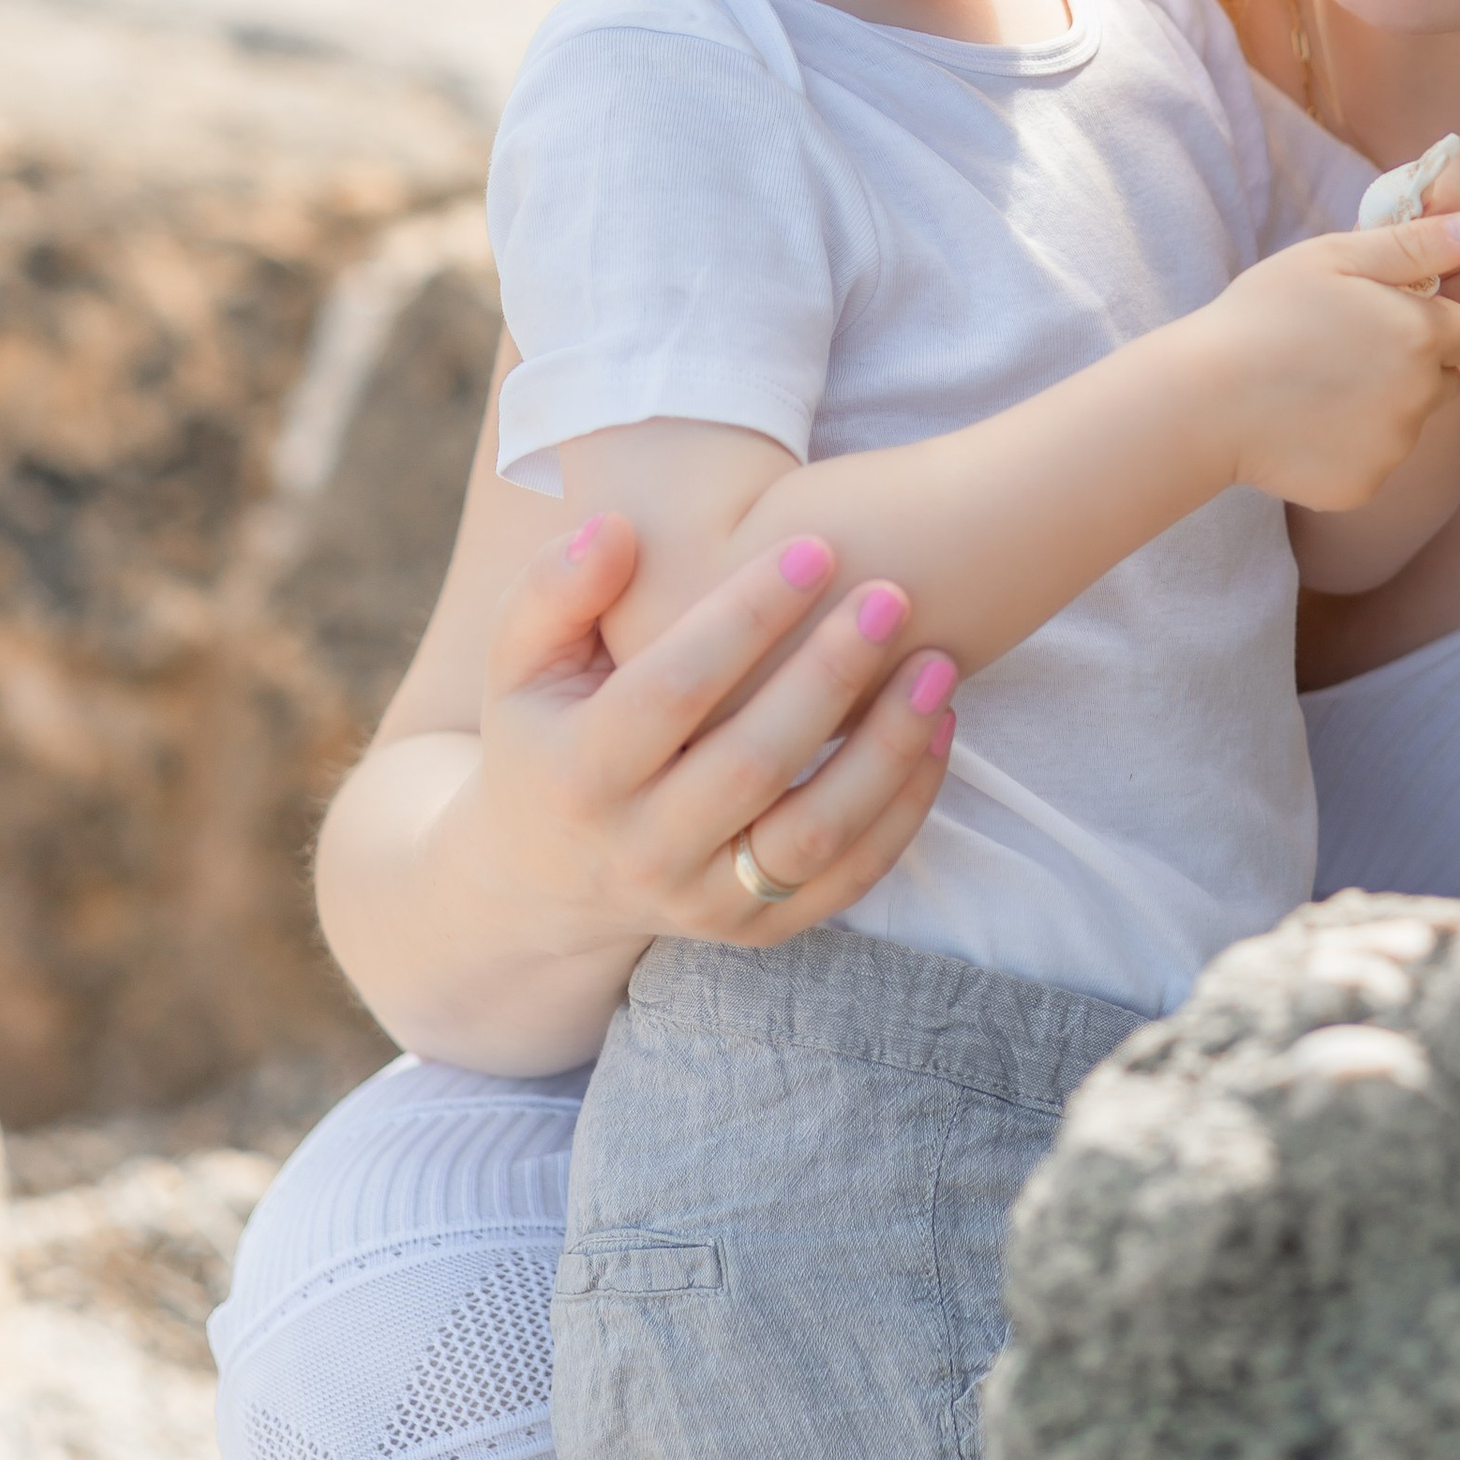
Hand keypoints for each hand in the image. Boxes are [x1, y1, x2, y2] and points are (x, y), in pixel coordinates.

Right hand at [474, 512, 957, 952]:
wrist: (543, 883)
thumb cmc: (545, 735)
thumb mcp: (521, 662)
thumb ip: (554, 589)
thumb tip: (615, 528)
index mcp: (578, 774)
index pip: (671, 690)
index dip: (745, 618)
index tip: (815, 547)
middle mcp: (640, 850)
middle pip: (751, 764)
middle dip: (829, 675)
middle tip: (891, 597)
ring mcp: (702, 902)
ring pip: (812, 835)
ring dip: (887, 750)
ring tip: (939, 665)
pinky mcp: (756, 931)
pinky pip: (847, 878)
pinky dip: (904, 810)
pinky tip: (938, 730)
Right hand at [1195, 209, 1459, 514]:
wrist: (1202, 401)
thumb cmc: (1263, 315)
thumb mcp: (1334, 257)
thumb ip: (1414, 244)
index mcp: (1421, 335)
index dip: (1433, 323)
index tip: (1384, 319)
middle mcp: (1421, 397)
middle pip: (1444, 380)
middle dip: (1411, 367)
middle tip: (1342, 353)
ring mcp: (1394, 449)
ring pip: (1407, 423)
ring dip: (1379, 408)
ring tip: (1313, 388)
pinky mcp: (1364, 488)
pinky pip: (1373, 462)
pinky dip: (1348, 448)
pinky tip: (1302, 425)